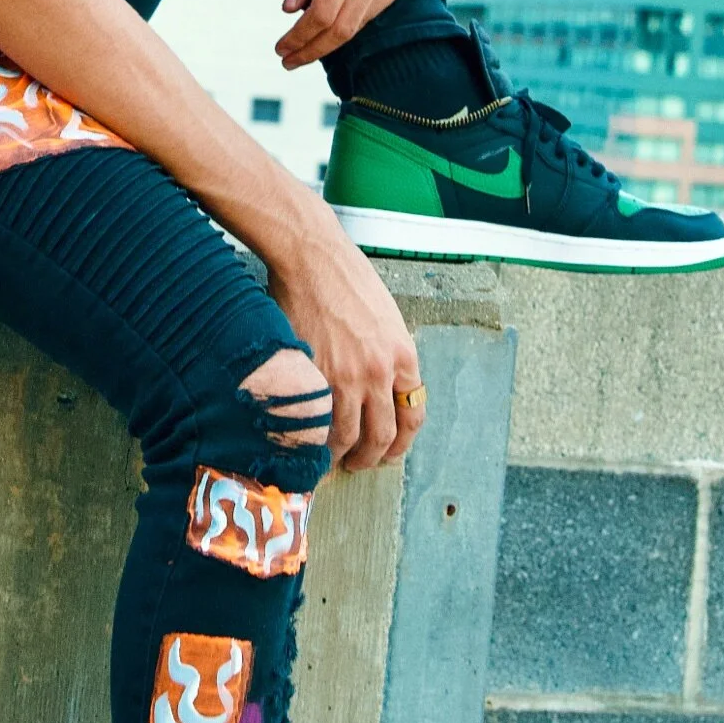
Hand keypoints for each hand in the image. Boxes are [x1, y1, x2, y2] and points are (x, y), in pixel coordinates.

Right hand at [268, 222, 424, 471]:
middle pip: (382, 435)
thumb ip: (389, 357)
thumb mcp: (386, 319)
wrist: (313, 258)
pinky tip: (310, 441)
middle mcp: (380, 372)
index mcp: (404, 356)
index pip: (413, 416)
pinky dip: (315, 438)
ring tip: (333, 460)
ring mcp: (346, 376)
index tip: (390, 452)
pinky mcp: (314, 373)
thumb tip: (383, 390)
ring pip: (349, 436)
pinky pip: (318, 420)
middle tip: (361, 464)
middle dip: (372, 458)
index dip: (402, 443)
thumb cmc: (348, 280)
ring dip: (342, 455)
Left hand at [277, 0, 431, 71]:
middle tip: (289, 60)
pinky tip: (333, 23)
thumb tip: (290, 10)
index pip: (321, 16)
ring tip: (306, 45)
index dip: (299, 39)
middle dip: (312, 50)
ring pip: (360, 24)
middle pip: (342, 31)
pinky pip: (374, 10)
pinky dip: (352, 22)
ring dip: (331, 40)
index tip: (281, 49)